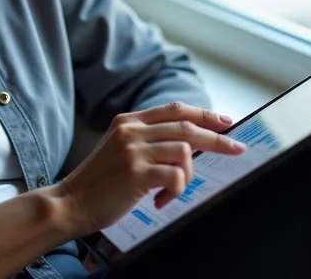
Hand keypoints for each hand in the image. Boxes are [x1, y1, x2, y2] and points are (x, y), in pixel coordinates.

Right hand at [52, 102, 244, 235]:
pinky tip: (161, 201)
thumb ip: (147, 139)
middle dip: (217, 138)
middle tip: (237, 148)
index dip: (203, 113)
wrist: (73, 201)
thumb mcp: (121, 148)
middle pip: (186, 126)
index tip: (225, 121)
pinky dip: (176, 191)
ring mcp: (133, 150)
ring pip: (184, 151)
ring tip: (172, 191)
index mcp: (129, 121)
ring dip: (188, 175)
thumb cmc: (100, 180)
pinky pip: (175, 176)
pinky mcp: (136, 172)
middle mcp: (132, 130)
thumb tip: (188, 142)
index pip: (174, 109)